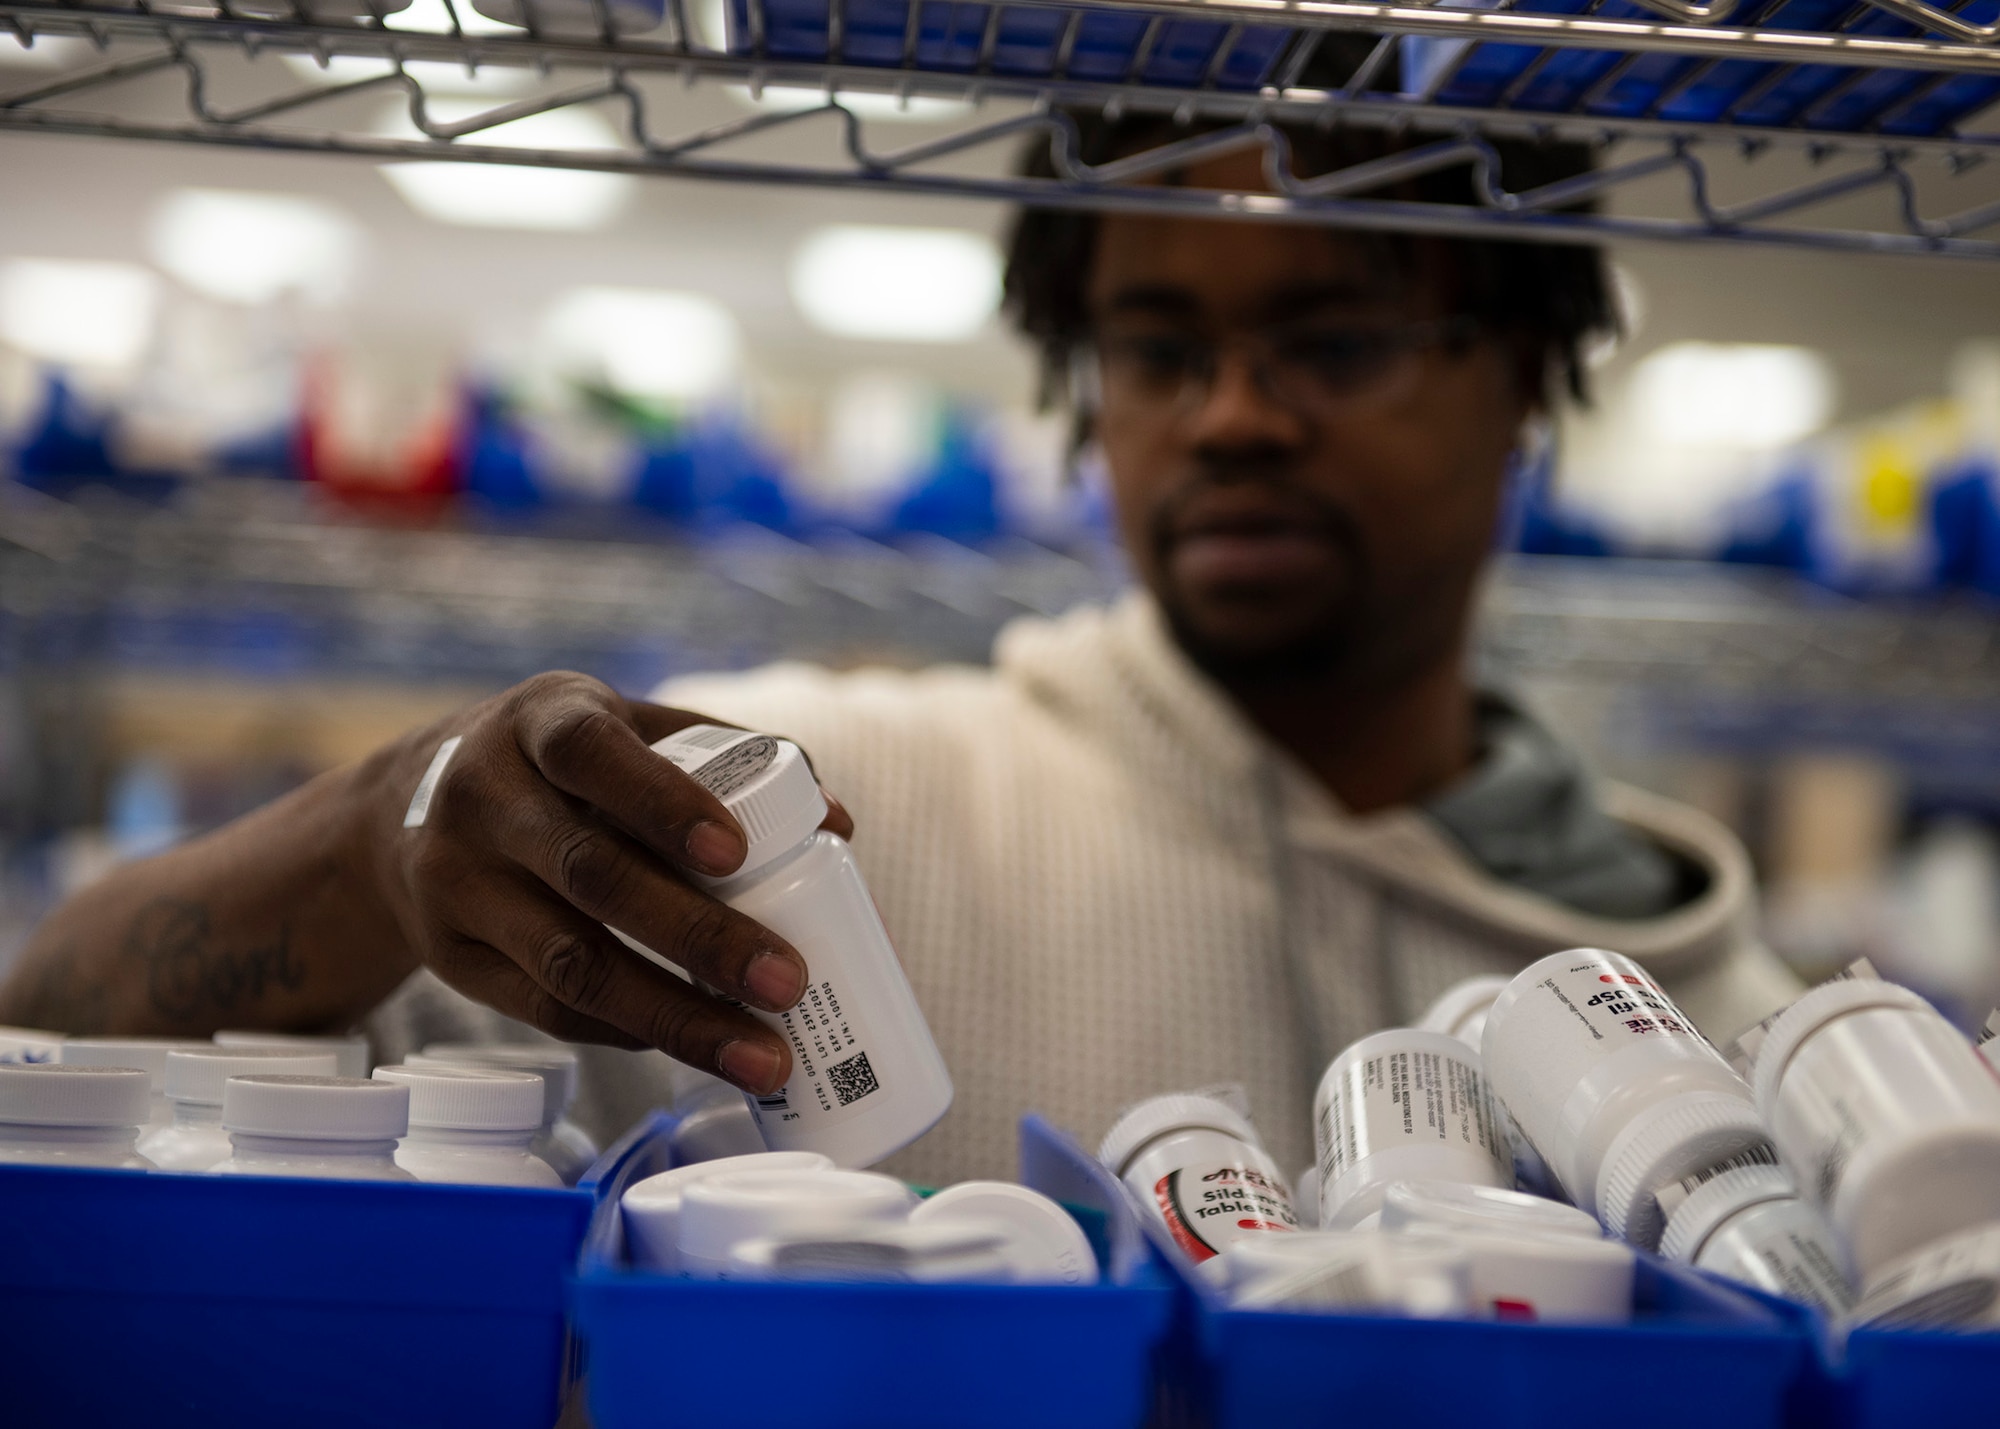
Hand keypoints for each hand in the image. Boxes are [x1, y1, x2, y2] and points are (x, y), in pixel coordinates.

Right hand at [372, 672, 848, 1093]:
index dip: (663, 803)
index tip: (737, 854)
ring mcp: (456, 883)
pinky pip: (547, 1010)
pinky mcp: (450, 958)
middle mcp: (485, 798)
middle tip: (787, 981)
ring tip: (762, 1054)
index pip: (594, 757)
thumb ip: (727, 759)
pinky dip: (628, 1033)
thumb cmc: (562, 766)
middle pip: (593, 875)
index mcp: (540, 724)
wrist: (404, 809)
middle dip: (699, 937)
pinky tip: (694, 1047)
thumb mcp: (626, 730)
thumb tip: (836, 822)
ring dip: (675, 1017)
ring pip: (570, 963)